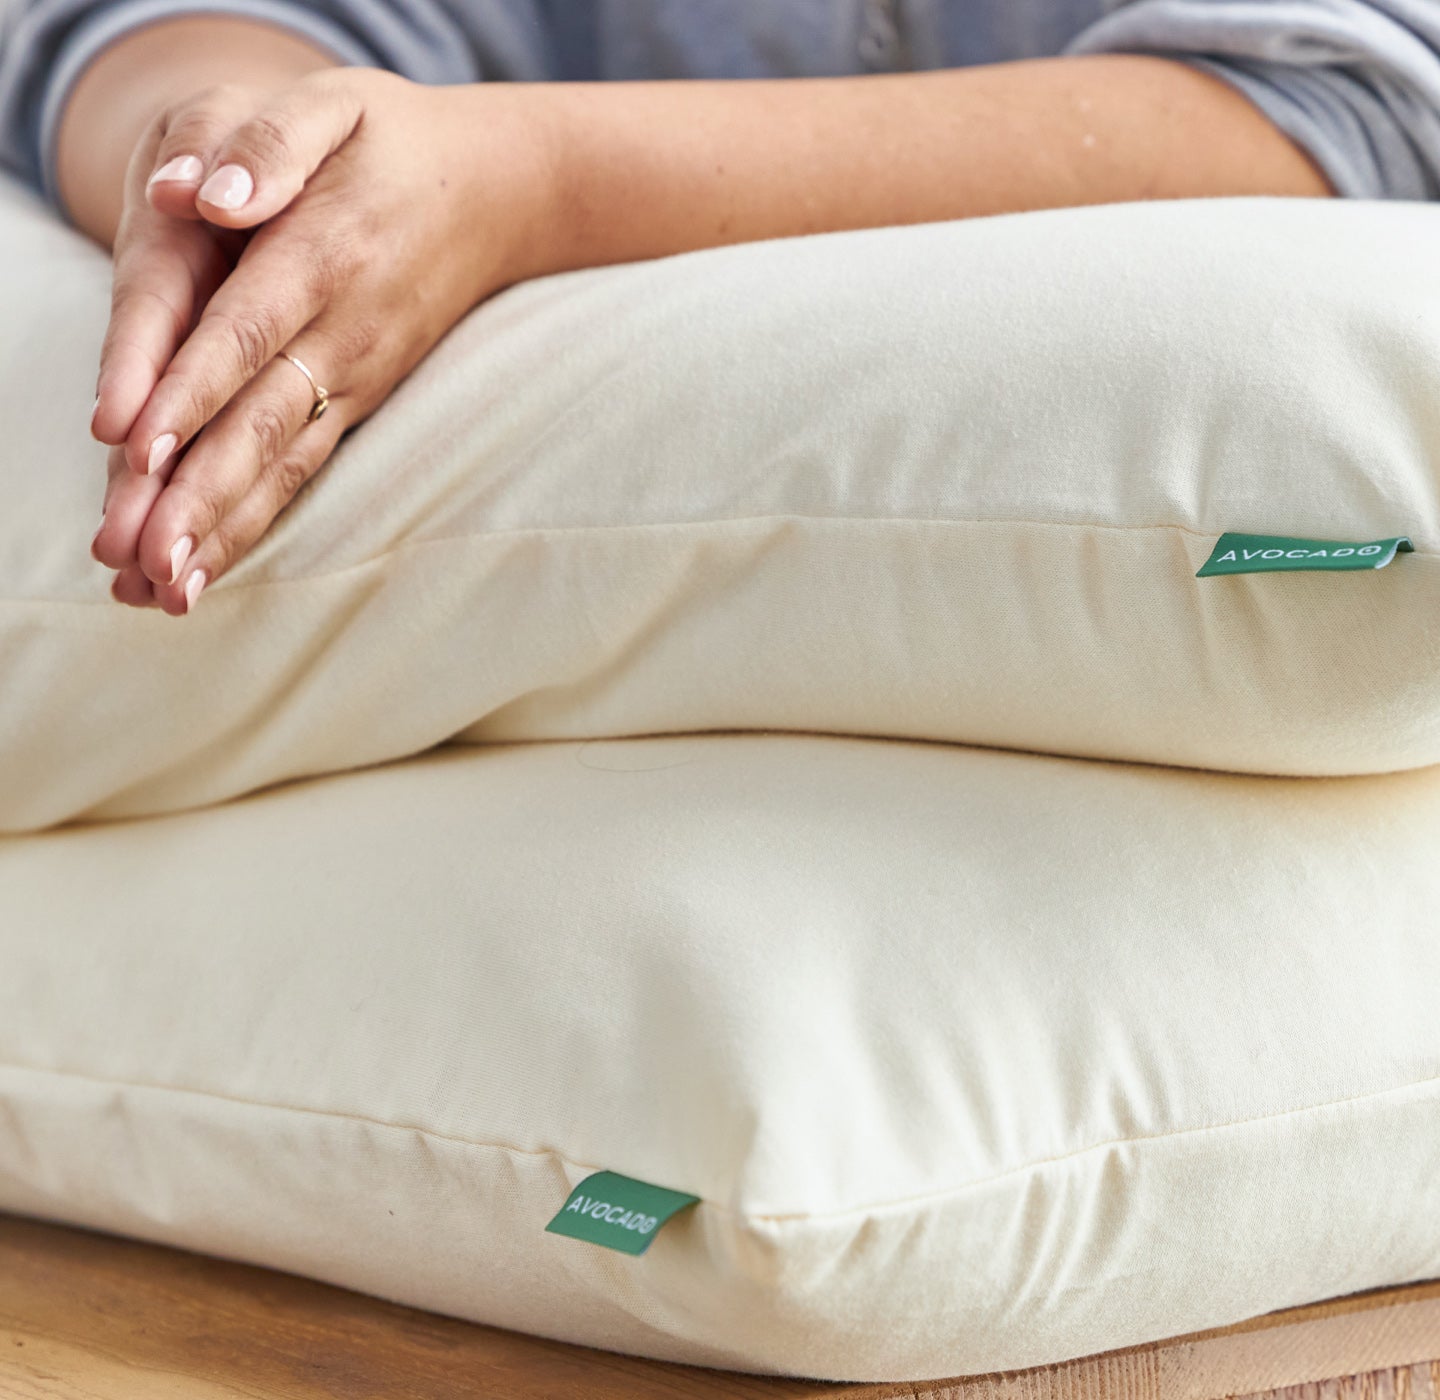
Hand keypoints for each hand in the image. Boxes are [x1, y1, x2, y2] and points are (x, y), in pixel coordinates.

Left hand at [90, 67, 553, 613]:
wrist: (498, 197)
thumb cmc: (394, 143)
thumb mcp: (336, 105)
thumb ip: (269, 143)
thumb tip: (203, 198)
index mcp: (324, 256)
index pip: (246, 330)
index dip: (191, 390)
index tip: (135, 448)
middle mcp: (343, 333)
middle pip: (261, 422)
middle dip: (198, 494)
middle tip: (142, 559)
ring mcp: (356, 379)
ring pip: (283, 464)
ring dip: (222, 530)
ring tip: (163, 592)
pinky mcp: (360, 404)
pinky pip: (303, 473)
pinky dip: (253, 526)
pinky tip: (203, 573)